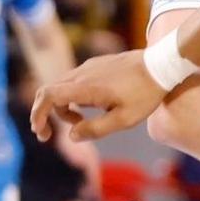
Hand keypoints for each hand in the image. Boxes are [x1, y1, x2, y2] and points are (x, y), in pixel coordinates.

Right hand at [31, 49, 166, 142]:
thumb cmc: (146, 94)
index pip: (48, 96)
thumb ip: (96, 129)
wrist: (162, 65)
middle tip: (48, 133)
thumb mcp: (124, 119)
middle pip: (48, 92)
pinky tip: (90, 108)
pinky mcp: (96, 64)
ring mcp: (88, 67)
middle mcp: (82, 74)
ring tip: (80, 122)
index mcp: (85, 87)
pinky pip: (74, 81)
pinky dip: (72, 97)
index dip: (37, 114)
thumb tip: (72, 135)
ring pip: (61, 86)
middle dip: (44, 113)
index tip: (41, 132)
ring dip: (62, 107)